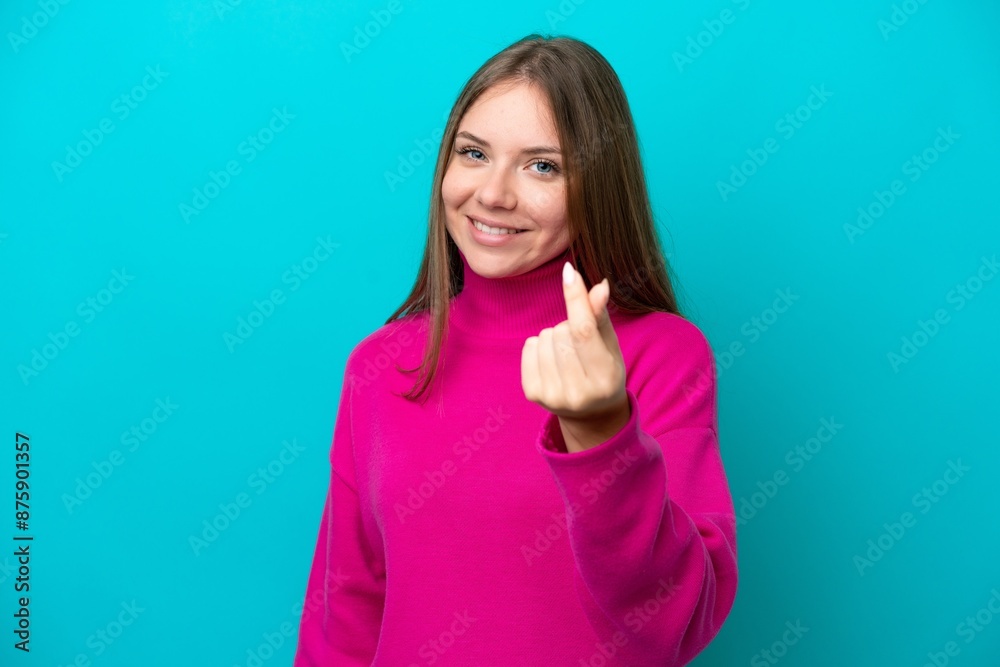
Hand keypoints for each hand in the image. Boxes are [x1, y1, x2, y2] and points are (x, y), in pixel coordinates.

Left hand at [521, 261, 627, 448]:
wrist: (590, 414)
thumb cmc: (604, 371)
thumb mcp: (610, 345)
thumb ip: (601, 316)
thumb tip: (598, 285)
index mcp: (605, 378)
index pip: (584, 331)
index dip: (576, 299)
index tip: (569, 271)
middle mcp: (579, 392)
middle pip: (561, 332)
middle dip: (569, 327)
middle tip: (579, 346)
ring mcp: (553, 397)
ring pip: (544, 337)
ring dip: (554, 337)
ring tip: (566, 355)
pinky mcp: (533, 395)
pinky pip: (529, 347)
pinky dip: (538, 346)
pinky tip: (551, 360)